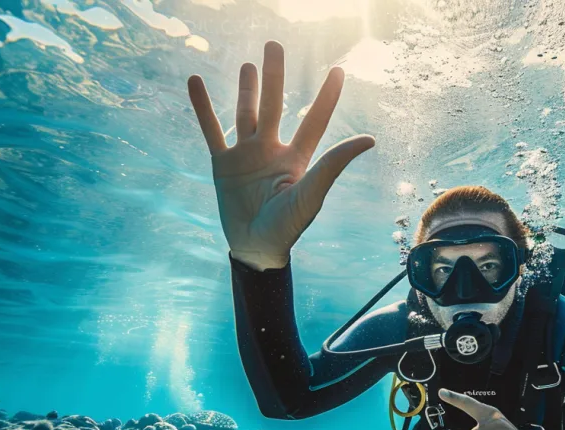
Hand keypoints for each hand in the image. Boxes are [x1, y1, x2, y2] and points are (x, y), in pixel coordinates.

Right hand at [187, 41, 375, 270]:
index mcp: (298, 158)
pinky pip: (211, 129)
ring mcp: (246, 155)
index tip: (338, 70)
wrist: (255, 249)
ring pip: (246, 113)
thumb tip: (370, 138)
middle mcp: (272, 151)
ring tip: (249, 66)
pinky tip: (194, 82)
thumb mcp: (312, 193)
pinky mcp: (223, 164)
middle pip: (274, 105)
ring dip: (246, 89)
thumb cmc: (287, 227)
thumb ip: (334, 163)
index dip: (327, 96)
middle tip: (274, 45)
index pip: (314, 120)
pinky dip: (202, 106)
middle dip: (274, 76)